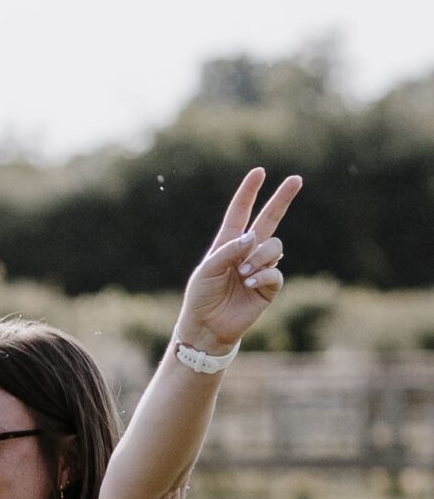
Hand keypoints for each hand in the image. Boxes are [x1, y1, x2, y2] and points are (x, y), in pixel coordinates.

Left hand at [176, 166, 302, 351]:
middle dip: (282, 199)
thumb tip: (253, 237)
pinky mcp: (269, 286)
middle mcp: (247, 252)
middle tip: (296, 179)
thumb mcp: (206, 270)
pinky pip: (276, 271)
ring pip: (275, 246)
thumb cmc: (201, 297)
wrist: (207, 327)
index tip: (259, 172)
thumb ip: (228, 251)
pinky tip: (250, 284)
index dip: (249, 192)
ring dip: (259, 257)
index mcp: (228, 243)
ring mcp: (260, 267)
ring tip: (242, 275)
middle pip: (269, 220)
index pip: (240, 212)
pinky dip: (264, 275)